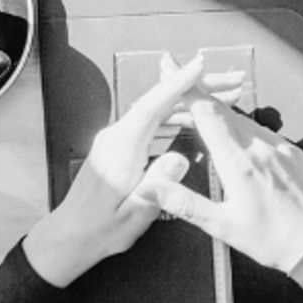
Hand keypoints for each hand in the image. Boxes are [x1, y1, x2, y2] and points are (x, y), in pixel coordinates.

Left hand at [23, 54, 239, 287]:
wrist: (69, 236)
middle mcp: (116, 137)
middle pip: (159, 100)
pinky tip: (194, 115)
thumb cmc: (100, 230)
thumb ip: (156, 186)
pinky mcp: (119, 144)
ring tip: (224, 96)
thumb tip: (179, 160)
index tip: (199, 66)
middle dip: (196, 86)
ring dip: (190, 98)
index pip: (151, 107)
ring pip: (157, 107)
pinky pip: (151, 118)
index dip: (176, 84)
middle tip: (233, 82)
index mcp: (121, 151)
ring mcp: (116, 138)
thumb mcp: (133, 215)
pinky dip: (176, 111)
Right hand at [136, 96, 302, 274]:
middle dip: (197, 97)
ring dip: (219, 115)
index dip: (186, 89)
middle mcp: (261, 146)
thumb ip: (184, 202)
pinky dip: (242, 129)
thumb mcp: (222, 225)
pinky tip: (234, 139)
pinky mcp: (295, 153)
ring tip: (198, 116)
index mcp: (239, 162)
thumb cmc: (272, 240)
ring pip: (244, 121)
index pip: (207, 113)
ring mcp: (281, 147)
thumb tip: (149, 186)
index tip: (169, 66)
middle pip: (223, 111)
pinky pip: (263, 133)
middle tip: (175, 87)